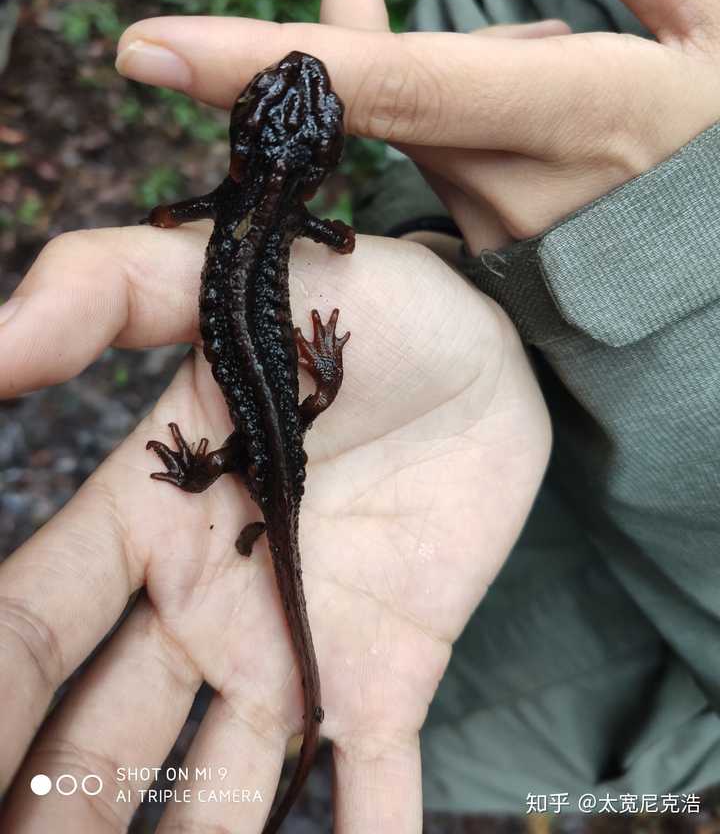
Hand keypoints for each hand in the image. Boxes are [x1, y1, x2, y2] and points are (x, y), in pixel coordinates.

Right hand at [0, 223, 548, 830]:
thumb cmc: (359, 302)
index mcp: (154, 525)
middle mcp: (208, 608)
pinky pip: (367, 789)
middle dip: (53, 815)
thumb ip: (104, 293)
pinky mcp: (390, 674)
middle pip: (101, 743)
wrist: (487, 348)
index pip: (30, 632)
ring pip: (214, 794)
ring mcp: (299, 652)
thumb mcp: (225, 282)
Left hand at [116, 0, 719, 254]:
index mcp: (571, 114)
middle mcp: (507, 180)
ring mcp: (483, 219)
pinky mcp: (476, 235)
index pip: (386, 89)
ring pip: (392, 113)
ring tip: (514, 46)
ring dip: (408, 58)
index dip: (264, 69)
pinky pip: (419, 147)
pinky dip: (432, 103)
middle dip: (340, 13)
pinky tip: (511, 99)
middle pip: (364, 85)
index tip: (148, 51)